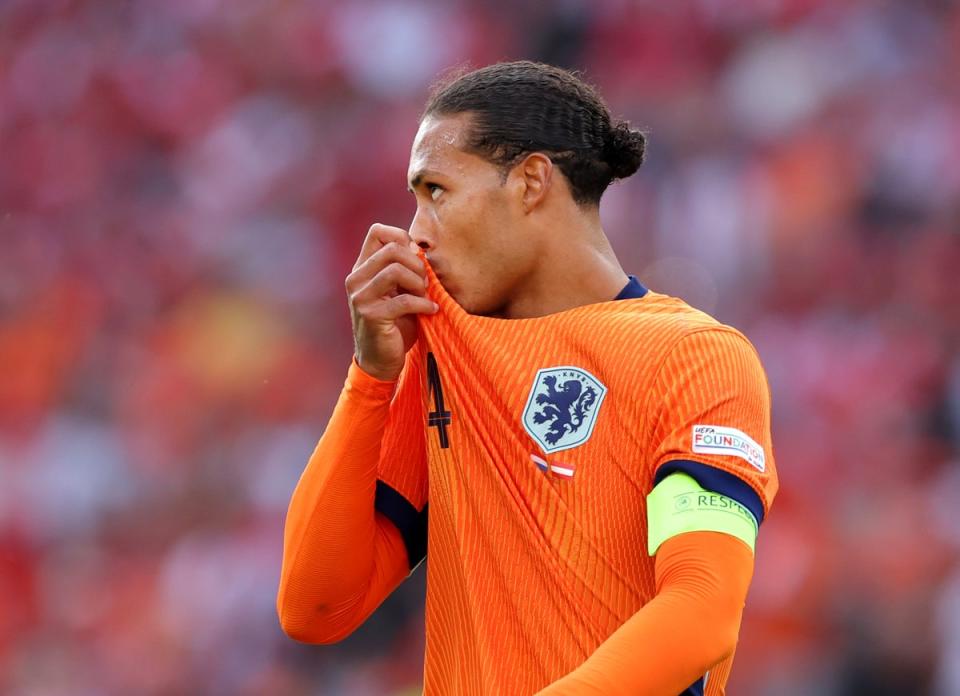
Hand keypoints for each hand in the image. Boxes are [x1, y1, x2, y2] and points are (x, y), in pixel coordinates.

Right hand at [345, 223, 437, 380]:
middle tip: (425, 282)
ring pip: (396, 270)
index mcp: (362, 268)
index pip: (377, 231)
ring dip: (419, 283)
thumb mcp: (398, 291)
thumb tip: (420, 248)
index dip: (402, 237)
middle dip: (417, 263)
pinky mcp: (371, 315)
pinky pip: (403, 300)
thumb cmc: (395, 324)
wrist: (380, 361)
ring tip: (425, 296)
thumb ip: (403, 270)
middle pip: (391, 248)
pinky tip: (431, 310)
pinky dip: (424, 304)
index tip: (416, 257)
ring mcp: (360, 297)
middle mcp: (356, 279)